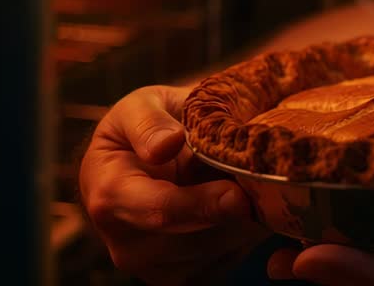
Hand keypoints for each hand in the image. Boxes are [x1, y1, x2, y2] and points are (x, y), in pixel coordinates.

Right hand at [78, 85, 269, 284]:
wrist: (147, 158)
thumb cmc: (144, 126)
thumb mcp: (141, 105)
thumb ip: (148, 122)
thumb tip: (165, 144)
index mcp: (110, 197)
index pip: (158, 210)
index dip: (201, 205)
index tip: (238, 195)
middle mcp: (127, 243)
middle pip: (195, 238)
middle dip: (234, 211)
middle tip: (263, 180)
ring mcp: (157, 266)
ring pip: (220, 251)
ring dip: (245, 219)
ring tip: (248, 181)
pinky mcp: (187, 276)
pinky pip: (229, 260)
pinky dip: (247, 232)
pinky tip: (244, 203)